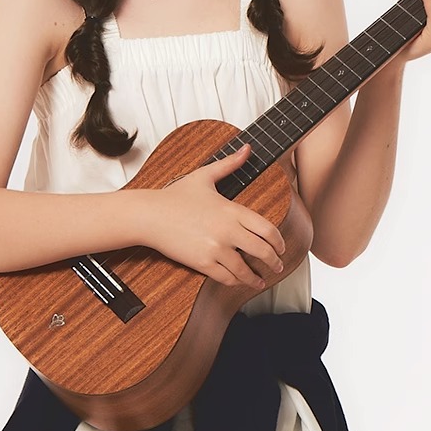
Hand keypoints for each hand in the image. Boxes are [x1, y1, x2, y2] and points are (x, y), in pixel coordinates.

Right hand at [146, 143, 285, 291]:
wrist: (150, 215)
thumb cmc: (175, 196)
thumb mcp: (204, 176)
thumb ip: (229, 164)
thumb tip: (247, 149)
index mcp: (232, 210)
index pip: (267, 229)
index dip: (279, 242)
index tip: (281, 247)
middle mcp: (228, 230)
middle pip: (262, 251)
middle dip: (274, 262)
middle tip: (278, 266)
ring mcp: (215, 248)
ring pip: (245, 269)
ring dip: (256, 277)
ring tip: (261, 280)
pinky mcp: (202, 263)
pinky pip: (226, 277)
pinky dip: (236, 281)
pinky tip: (240, 281)